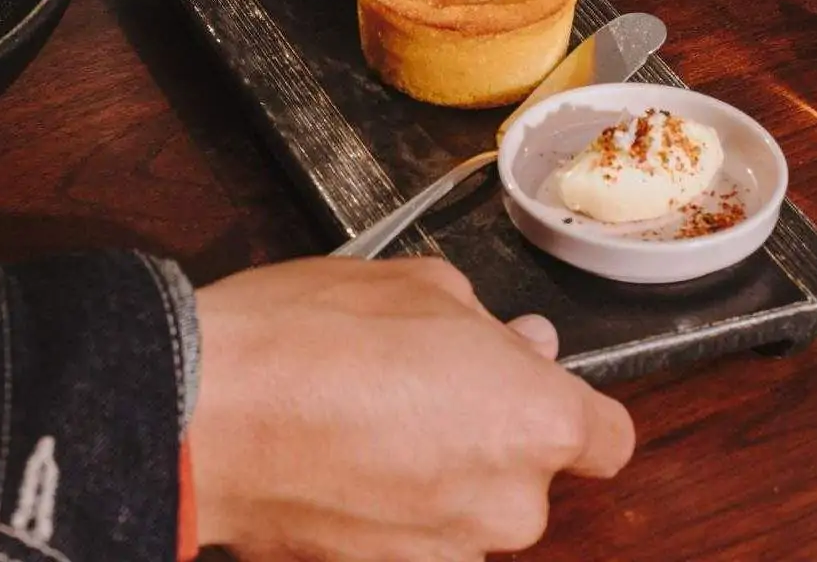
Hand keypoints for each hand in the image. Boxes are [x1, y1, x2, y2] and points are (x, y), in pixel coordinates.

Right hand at [189, 258, 633, 560]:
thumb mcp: (416, 283)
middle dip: (488, 429)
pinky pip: (411, 536)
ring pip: (468, 509)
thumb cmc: (309, 336)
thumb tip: (516, 344)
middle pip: (528, 473)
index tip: (528, 382)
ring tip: (365, 417)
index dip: (570, 405)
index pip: (608, 438)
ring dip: (437, 473)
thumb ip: (485, 322)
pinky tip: (336, 458)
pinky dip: (386, 506)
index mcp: (535, 419)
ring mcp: (444, 551)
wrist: (208, 410)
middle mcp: (507, 503)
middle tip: (422, 377)